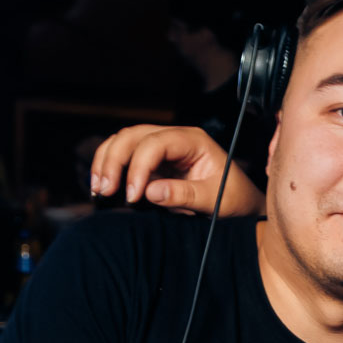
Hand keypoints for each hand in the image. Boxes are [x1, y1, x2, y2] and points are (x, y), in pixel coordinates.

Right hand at [89, 125, 262, 215]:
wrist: (243, 207)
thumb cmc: (235, 200)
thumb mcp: (216, 200)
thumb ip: (185, 195)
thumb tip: (150, 192)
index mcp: (193, 140)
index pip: (155, 143)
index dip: (138, 166)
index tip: (133, 196)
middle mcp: (175, 139)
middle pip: (132, 136)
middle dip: (113, 160)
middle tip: (104, 190)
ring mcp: (163, 149)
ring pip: (124, 142)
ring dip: (106, 162)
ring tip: (99, 190)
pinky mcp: (154, 164)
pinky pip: (125, 158)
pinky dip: (111, 170)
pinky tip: (103, 188)